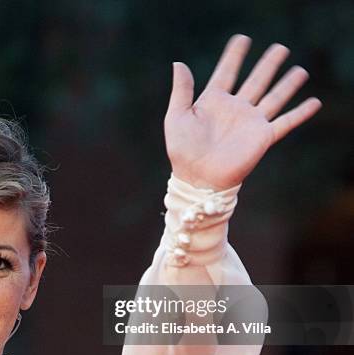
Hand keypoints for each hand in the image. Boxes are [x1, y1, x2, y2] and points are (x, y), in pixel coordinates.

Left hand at [164, 34, 321, 189]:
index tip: (242, 39)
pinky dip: (300, 113)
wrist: (198, 179)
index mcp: (213, 102)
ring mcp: (250, 122)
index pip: (226, 72)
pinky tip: (313, 102)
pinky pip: (285, 122)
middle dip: (267, 65)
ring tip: (300, 70)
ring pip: (274, 97)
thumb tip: (179, 63)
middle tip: (280, 47)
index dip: (234, 56)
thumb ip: (182, 90)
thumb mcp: (177, 116)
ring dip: (287, 84)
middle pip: (256, 80)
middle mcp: (235, 109)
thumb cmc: (182, 151)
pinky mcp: (263, 138)